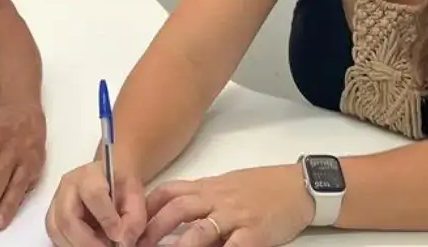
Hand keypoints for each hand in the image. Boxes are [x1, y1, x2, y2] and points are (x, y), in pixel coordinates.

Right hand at [46, 160, 146, 246]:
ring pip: (57, 230)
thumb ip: (134, 217)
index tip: (119, 236)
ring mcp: (56, 203)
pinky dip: (72, 245)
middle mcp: (67, 187)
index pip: (93, 195)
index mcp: (90, 175)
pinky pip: (56, 237)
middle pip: (67, 217)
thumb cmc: (121, 186)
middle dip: (86, 242)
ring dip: (78, 245)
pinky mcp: (53, 218)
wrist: (109, 181)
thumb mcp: (136, 195)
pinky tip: (89, 245)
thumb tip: (122, 240)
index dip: (106, 219)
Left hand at [138, 165, 312, 246]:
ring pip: (200, 231)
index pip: (168, 192)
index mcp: (207, 188)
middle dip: (153, 230)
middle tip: (136, 245)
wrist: (298, 186)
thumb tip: (169, 215)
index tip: (130, 223)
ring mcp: (235, 216)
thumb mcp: (226, 187)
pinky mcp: (254, 233)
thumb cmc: (261, 188)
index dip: (146, 208)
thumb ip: (200, 199)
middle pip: (177, 211)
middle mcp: (217, 199)